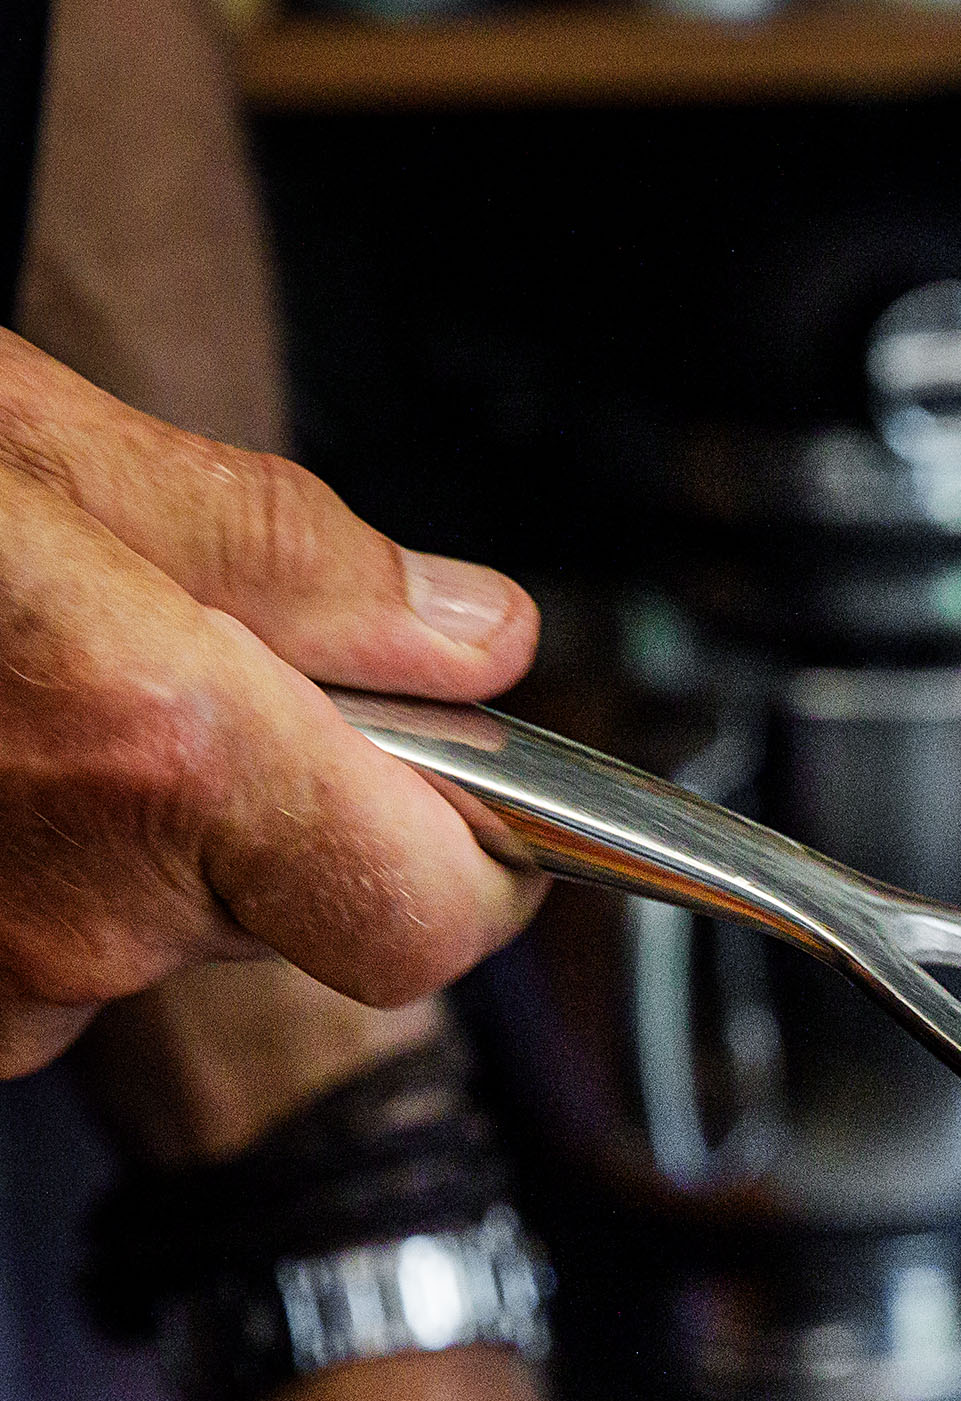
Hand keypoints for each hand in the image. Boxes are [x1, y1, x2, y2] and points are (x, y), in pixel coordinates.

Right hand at [0, 331, 546, 1075]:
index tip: (471, 803)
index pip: (435, 924)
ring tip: (0, 681)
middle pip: (279, 909)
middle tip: (153, 652)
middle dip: (260, 798)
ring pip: (130, 927)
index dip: (474, 866)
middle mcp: (75, 909)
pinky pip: (11, 952)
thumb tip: (474, 635)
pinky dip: (1, 858)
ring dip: (109, 825)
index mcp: (163, 758)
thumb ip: (294, 565)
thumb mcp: (48, 448)